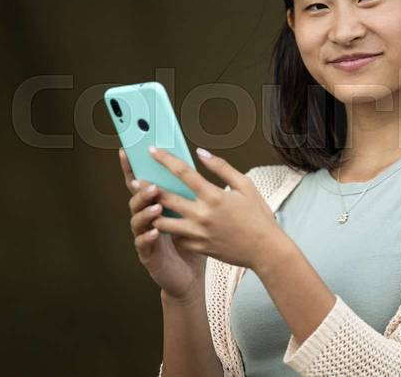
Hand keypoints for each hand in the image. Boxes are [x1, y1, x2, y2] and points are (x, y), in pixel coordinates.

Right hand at [120, 148, 206, 302]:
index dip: (132, 167)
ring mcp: (145, 236)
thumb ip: (190, 190)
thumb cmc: (192, 242)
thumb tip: (195, 161)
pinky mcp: (148, 255)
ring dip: (144, 210)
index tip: (127, 151)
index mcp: (157, 205)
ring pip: (137, 220)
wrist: (191, 276)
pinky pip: (143, 244)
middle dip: (141, 188)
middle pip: (137, 198)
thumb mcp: (194, 212)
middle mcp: (147, 218)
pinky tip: (155, 231)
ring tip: (156, 204)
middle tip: (152, 181)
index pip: (143, 182)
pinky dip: (147, 237)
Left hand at [148, 146, 284, 270]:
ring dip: (153, 212)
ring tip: (148, 205)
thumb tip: (201, 153)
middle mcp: (202, 215)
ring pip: (163, 222)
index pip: (183, 173)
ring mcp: (198, 233)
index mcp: (214, 196)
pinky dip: (172, 229)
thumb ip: (222, 168)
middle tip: (136, 180)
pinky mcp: (197, 247)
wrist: (265, 250)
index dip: (165, 159)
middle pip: (166, 197)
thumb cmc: (258, 216)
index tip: (152, 150)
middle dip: (148, 187)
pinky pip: (176, 237)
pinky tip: (169, 222)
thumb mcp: (245, 185)